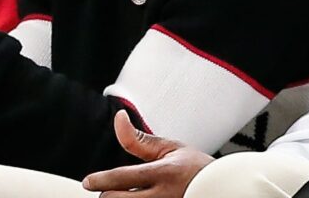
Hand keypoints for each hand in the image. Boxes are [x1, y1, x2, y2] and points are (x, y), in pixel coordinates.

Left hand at [82, 110, 213, 196]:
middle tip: (111, 189)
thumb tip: (118, 118)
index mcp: (164, 173)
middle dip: (108, 194)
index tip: (88, 182)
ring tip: (125, 194)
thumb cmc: (194, 168)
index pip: (123, 178)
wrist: (220, 190)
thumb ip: (139, 140)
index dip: (100, 180)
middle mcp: (163, 196)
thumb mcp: (170, 148)